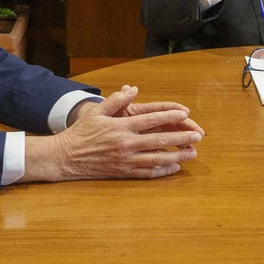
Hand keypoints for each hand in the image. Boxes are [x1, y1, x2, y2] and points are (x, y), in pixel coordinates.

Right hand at [23, 85, 202, 182]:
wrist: (65, 157)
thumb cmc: (82, 133)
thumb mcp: (97, 112)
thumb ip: (116, 100)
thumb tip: (133, 89)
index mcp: (121, 127)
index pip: (150, 120)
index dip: (169, 116)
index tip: (184, 114)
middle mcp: (126, 144)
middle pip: (159, 140)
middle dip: (181, 138)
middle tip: (198, 136)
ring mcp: (125, 160)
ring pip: (156, 159)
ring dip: (177, 156)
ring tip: (192, 154)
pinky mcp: (123, 172)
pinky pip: (146, 173)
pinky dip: (162, 171)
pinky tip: (174, 168)